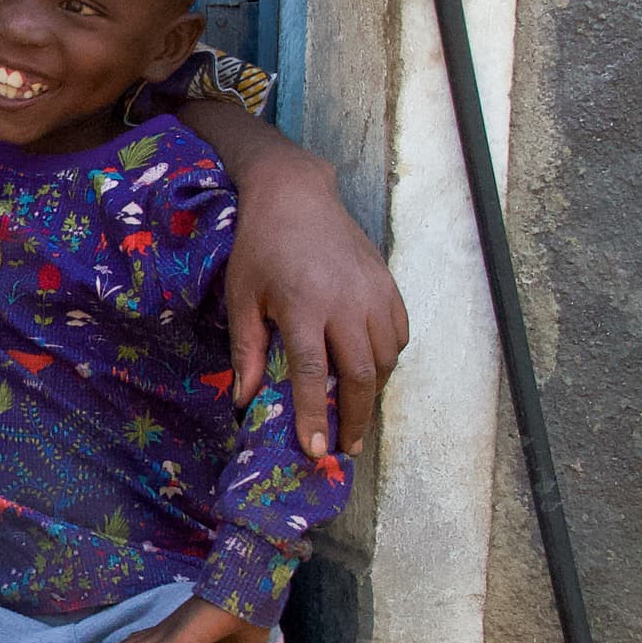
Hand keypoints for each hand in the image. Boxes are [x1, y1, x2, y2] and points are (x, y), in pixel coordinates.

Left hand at [223, 153, 407, 460]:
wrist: (295, 194)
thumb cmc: (261, 248)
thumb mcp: (242, 298)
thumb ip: (247, 351)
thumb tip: (244, 401)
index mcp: (304, 307)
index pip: (314, 375)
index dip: (316, 416)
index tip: (316, 448)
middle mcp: (346, 303)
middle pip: (361, 375)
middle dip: (355, 418)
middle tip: (345, 445)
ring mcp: (372, 293)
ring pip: (386, 358)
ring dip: (373, 392)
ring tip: (356, 413)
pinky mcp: (387, 284)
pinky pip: (399, 334)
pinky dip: (388, 360)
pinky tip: (371, 372)